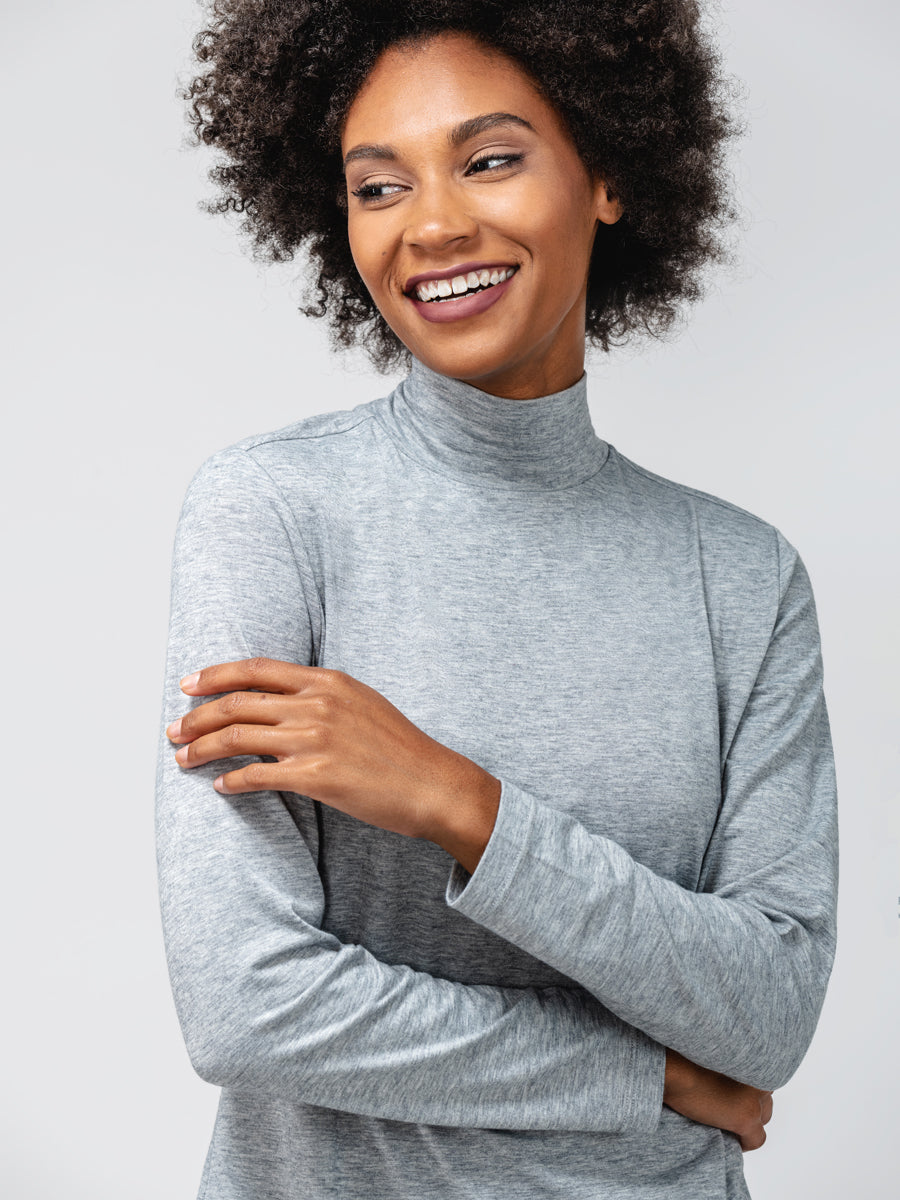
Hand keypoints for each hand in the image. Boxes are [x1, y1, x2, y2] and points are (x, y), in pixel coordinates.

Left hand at [166, 657, 499, 863]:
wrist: (433, 784)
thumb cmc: (401, 749)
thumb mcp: (362, 704)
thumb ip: (321, 697)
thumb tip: (281, 703)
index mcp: (327, 681)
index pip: (255, 670)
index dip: (214, 675)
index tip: (187, 685)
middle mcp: (317, 704)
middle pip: (237, 703)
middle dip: (196, 717)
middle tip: (174, 730)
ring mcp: (315, 739)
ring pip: (238, 738)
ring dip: (202, 749)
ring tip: (184, 759)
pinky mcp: (316, 776)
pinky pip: (257, 776)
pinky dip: (232, 781)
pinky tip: (222, 787)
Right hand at [663, 1049, 773, 1150]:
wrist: (672, 1069)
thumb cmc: (682, 1055)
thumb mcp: (712, 1051)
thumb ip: (728, 1060)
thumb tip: (729, 1076)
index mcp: (753, 1056)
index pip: (761, 1075)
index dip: (747, 1085)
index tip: (733, 1091)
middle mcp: (760, 1076)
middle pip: (765, 1095)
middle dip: (750, 1100)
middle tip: (729, 1105)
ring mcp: (754, 1099)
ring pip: (764, 1116)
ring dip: (749, 1119)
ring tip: (729, 1121)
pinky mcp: (746, 1118)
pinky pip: (756, 1140)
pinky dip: (745, 1142)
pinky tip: (731, 1139)